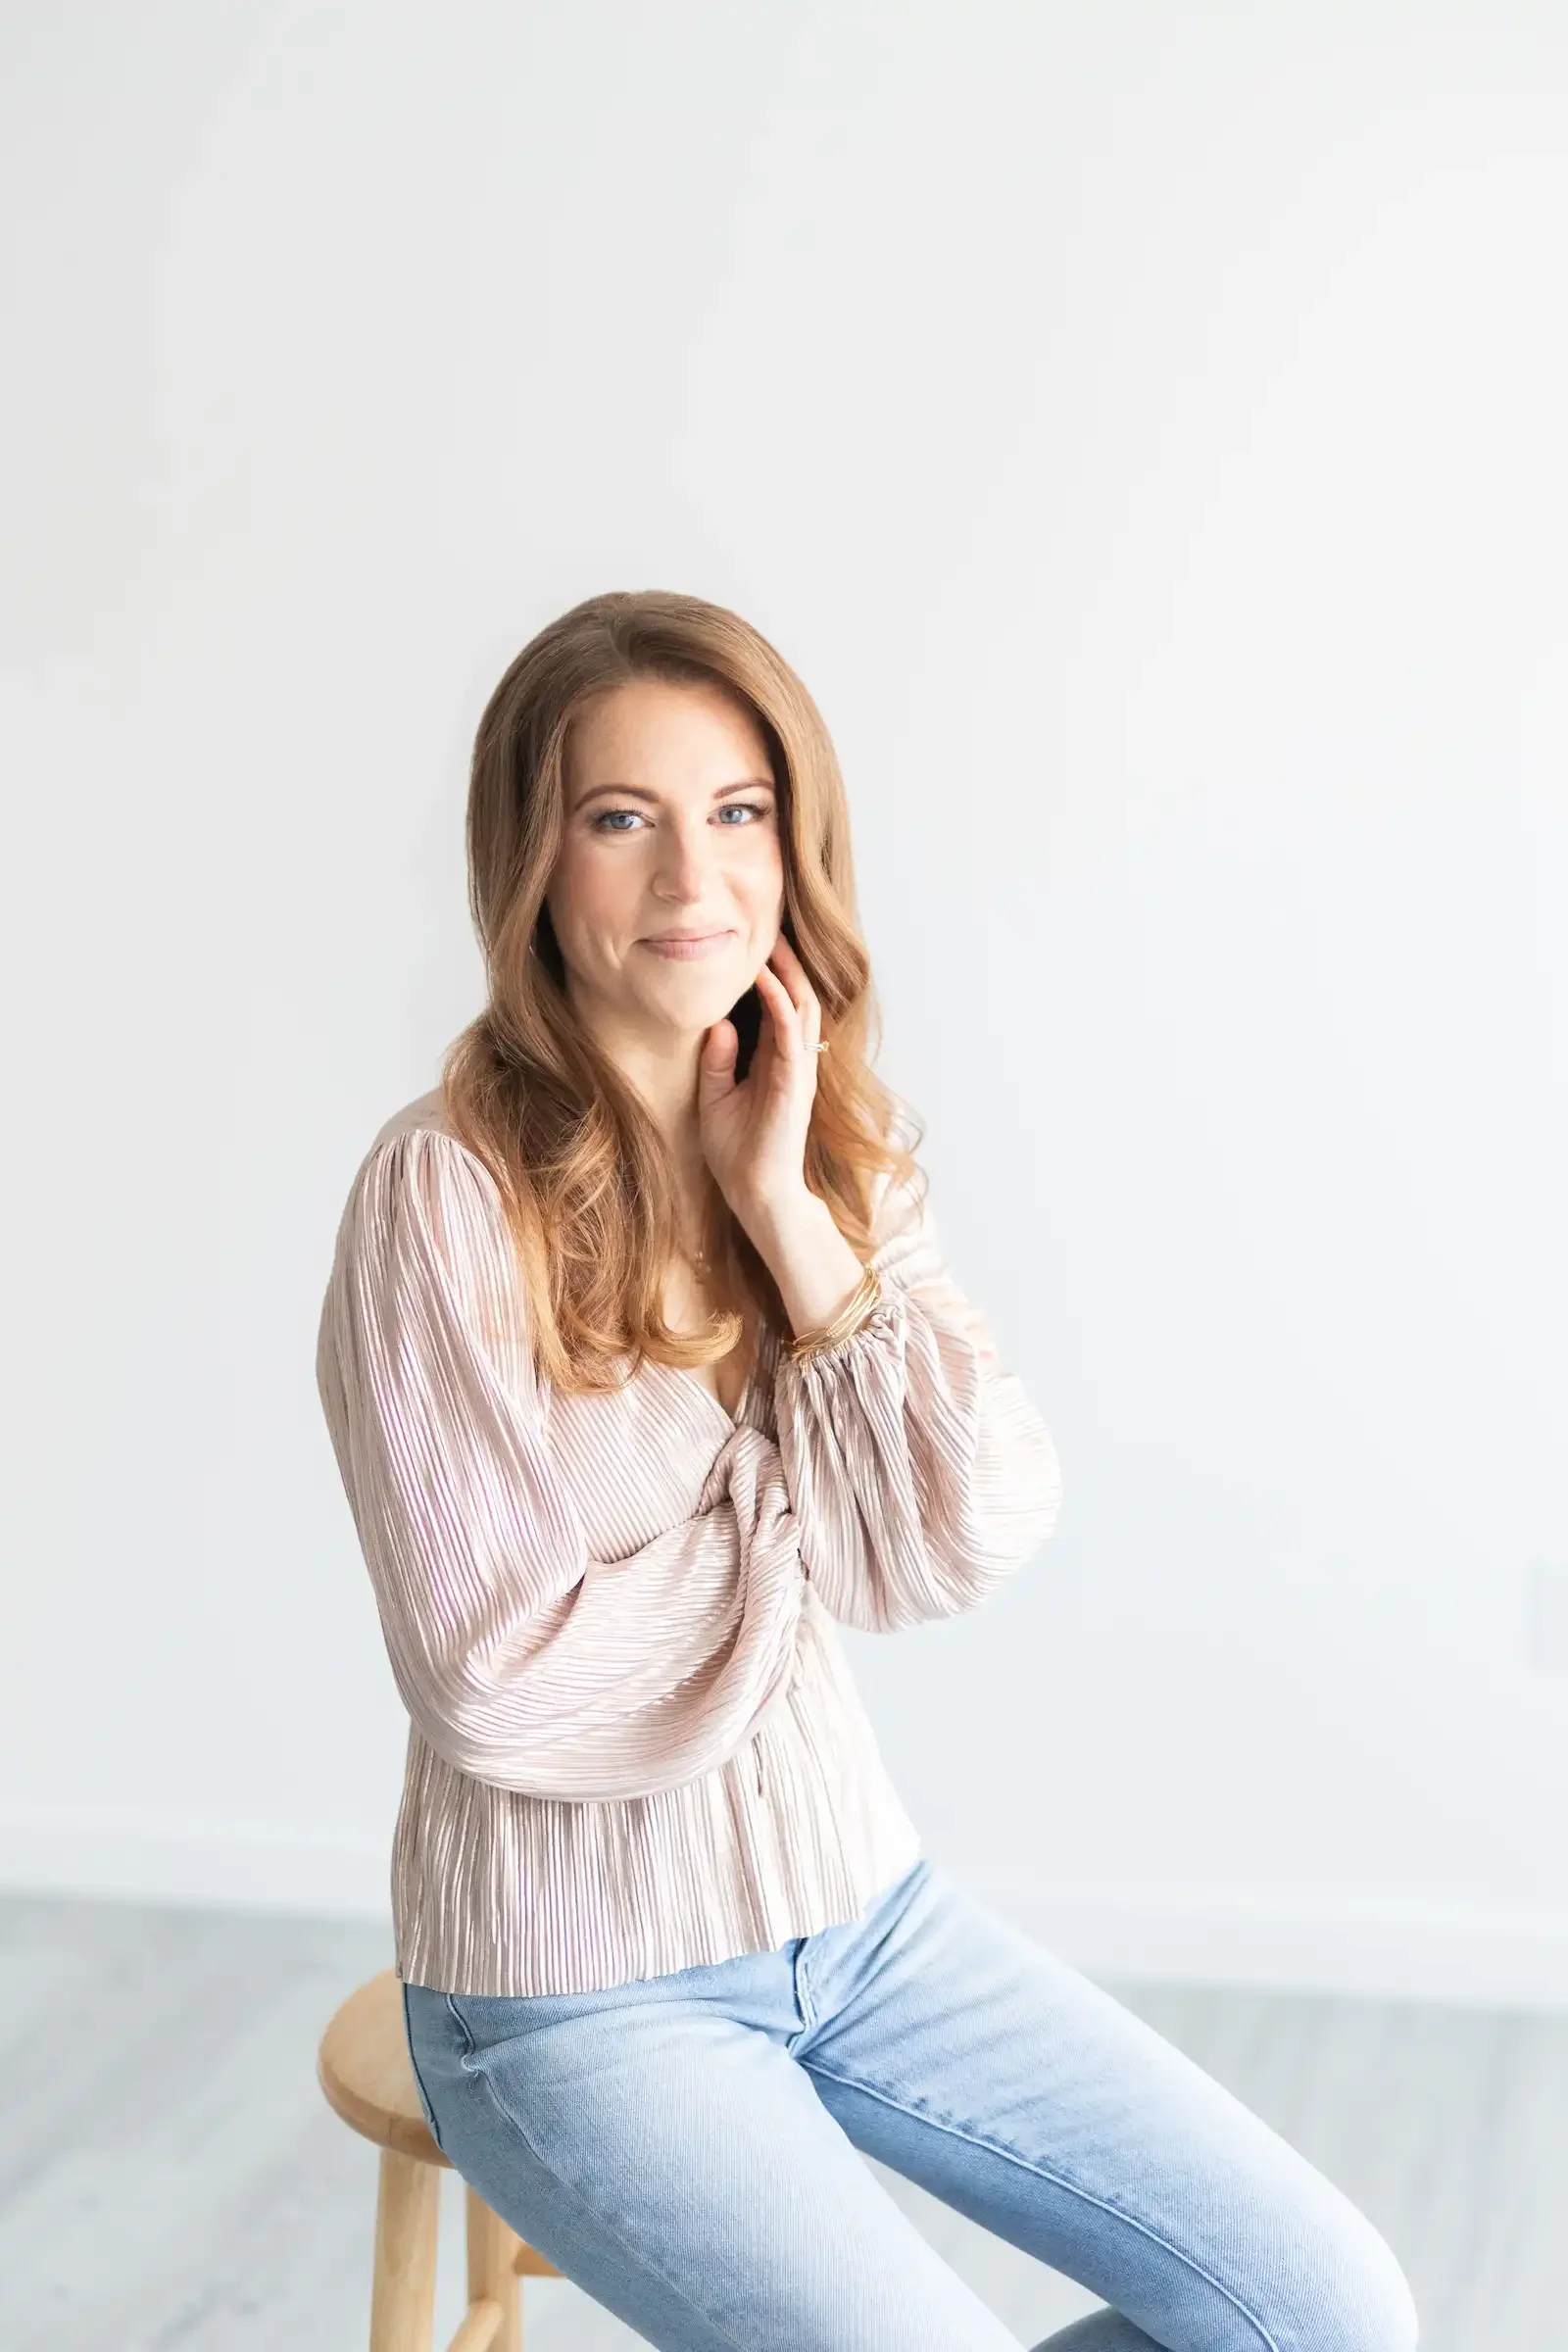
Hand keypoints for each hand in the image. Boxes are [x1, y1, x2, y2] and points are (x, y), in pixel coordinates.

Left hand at [696, 930, 823, 1240]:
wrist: (755, 1194)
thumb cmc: (737, 1152)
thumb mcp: (714, 1097)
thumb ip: (717, 1061)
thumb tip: (717, 1023)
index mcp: (776, 1061)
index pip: (778, 1006)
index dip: (770, 974)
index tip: (752, 943)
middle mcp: (793, 1060)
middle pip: (796, 997)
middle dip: (786, 961)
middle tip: (768, 926)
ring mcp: (798, 1069)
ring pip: (801, 1006)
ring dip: (788, 972)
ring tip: (772, 939)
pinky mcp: (795, 1082)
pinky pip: (791, 1033)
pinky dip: (779, 1002)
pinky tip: (766, 978)